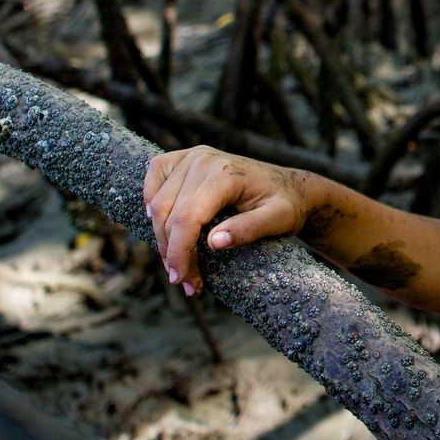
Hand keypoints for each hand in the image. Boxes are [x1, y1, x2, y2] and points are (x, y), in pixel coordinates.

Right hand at [142, 146, 314, 295]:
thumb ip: (249, 229)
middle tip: (186, 282)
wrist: (289, 186)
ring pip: (157, 203)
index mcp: (226, 174)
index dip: (179, 252)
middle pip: (168, 214)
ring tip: (178, 265)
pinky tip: (160, 228)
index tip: (182, 280)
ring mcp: (192, 156)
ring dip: (161, 238)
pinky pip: (154, 179)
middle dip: (171, 253)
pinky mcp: (183, 158)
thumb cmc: (285, 205)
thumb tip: (214, 242)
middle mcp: (204, 160)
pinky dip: (151, 204)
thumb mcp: (279, 220)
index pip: (187, 218)